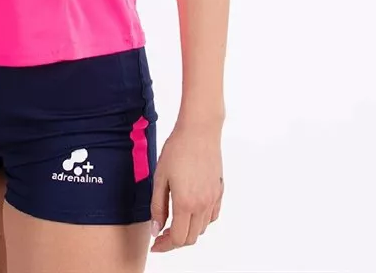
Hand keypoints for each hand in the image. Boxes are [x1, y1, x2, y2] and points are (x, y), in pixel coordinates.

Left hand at [149, 121, 223, 252]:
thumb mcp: (160, 177)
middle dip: (175, 241)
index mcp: (185, 203)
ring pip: (202, 228)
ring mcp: (213, 199)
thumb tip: (156, 230)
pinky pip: (212, 216)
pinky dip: (201, 221)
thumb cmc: (177, 150)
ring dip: (188, 230)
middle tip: (161, 234)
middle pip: (190, 238)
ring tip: (174, 221)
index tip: (155, 244)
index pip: (178, 239)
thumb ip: (157, 206)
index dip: (165, 246)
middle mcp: (202, 205)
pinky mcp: (219, 191)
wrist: (199, 130)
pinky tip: (191, 211)